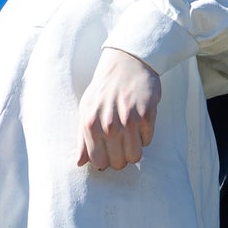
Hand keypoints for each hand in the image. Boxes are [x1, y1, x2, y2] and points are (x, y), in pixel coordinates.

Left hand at [77, 48, 161, 169]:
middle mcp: (109, 125)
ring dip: (134, 149)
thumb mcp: (86, 111)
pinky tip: (140, 121)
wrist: (126, 63)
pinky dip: (145, 135)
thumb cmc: (103, 89)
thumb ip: (82, 139)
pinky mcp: (147, 115)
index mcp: (91, 125)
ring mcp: (129, 121)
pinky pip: (148, 141)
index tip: (109, 152)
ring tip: (131, 135)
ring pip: (135, 156)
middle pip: (119, 163)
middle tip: (122, 142)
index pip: (100, 163)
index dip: (106, 161)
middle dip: (121, 157)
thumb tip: (79, 164)